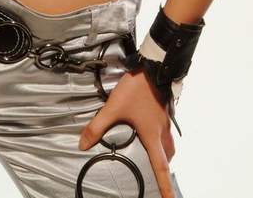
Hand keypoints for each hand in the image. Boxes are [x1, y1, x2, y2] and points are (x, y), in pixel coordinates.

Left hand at [78, 68, 176, 197]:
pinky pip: (166, 131)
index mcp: (152, 136)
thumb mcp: (113, 108)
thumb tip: (83, 145)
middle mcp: (161, 131)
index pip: (161, 168)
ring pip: (169, 145)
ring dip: (164, 154)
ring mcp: (164, 121)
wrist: (153, 66)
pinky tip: (152, 131)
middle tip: (161, 179)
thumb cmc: (137, 88)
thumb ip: (97, 127)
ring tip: (156, 158)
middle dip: (165, 170)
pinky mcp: (164, 111)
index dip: (166, 187)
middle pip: (167, 158)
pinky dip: (162, 139)